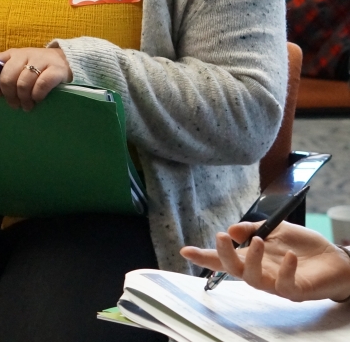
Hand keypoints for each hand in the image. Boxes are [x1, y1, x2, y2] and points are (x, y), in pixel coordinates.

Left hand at [0, 47, 71, 110]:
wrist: (64, 61)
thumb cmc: (36, 70)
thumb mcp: (18, 69)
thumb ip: (6, 77)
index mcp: (9, 55)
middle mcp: (22, 55)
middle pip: (7, 78)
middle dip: (9, 95)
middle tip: (15, 105)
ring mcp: (40, 60)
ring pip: (23, 83)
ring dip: (24, 98)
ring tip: (27, 105)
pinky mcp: (55, 68)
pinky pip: (41, 85)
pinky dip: (37, 95)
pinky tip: (38, 99)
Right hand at [181, 221, 349, 302]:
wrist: (335, 259)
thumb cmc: (303, 245)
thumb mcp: (276, 228)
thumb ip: (254, 228)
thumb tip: (232, 229)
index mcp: (252, 258)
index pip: (223, 258)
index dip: (204, 256)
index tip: (186, 250)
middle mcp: (260, 272)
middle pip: (233, 269)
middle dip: (223, 255)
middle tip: (222, 237)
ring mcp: (276, 283)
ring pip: (254, 279)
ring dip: (253, 260)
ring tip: (259, 241)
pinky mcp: (295, 291)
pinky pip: (285, 286)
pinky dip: (285, 270)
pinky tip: (290, 256)